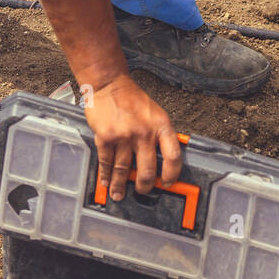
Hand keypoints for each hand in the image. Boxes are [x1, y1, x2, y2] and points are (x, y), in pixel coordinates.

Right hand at [85, 75, 181, 200]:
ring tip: (119, 194)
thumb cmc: (133, 99)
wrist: (109, 84)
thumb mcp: (156, 114)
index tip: (168, 183)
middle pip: (147, 169)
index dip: (172, 174)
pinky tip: (106, 182)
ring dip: (121, 185)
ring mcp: (124, 136)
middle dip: (145, 185)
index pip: (173, 157)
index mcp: (162, 126)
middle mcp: (144, 133)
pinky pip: (106, 162)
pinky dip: (106, 174)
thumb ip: (161, 135)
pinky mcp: (105, 137)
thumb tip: (164, 160)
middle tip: (142, 191)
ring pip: (124, 169)